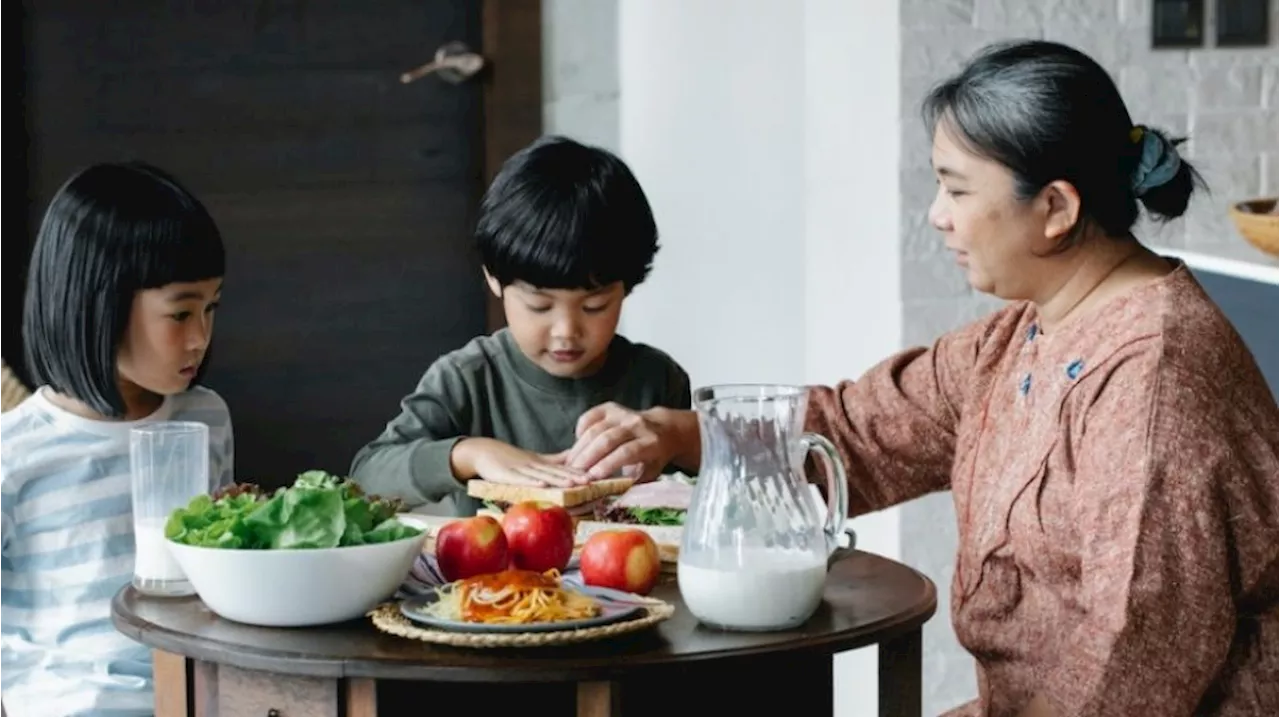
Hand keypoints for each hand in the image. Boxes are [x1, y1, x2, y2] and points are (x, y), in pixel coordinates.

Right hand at [451, 438, 588, 486]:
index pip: (563, 468)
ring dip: (559, 479)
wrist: (483, 452)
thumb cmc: (510, 459)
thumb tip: (576, 458)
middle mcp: (534, 465)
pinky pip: (520, 479)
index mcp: (542, 463)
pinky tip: (542, 484)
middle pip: (557, 472)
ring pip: (542, 475)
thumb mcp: (535, 459)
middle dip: (574, 477)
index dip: (579, 472)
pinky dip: (532, 482)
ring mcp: (520, 470)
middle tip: (591, 481)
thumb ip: (555, 461)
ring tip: (574, 483)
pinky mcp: (506, 475)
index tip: (596, 476)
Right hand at [564, 403, 699, 480]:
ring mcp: (623, 413)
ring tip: (569, 465)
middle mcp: (637, 425)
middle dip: (588, 457)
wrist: (663, 429)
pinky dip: (580, 430)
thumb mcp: (649, 473)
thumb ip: (631, 483)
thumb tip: (607, 496)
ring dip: (579, 448)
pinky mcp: (611, 408)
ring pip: (595, 428)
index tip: (590, 478)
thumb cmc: (653, 458)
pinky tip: (577, 446)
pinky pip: (590, 416)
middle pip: (607, 439)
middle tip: (572, 474)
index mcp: (651, 443)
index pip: (626, 452)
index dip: (607, 464)